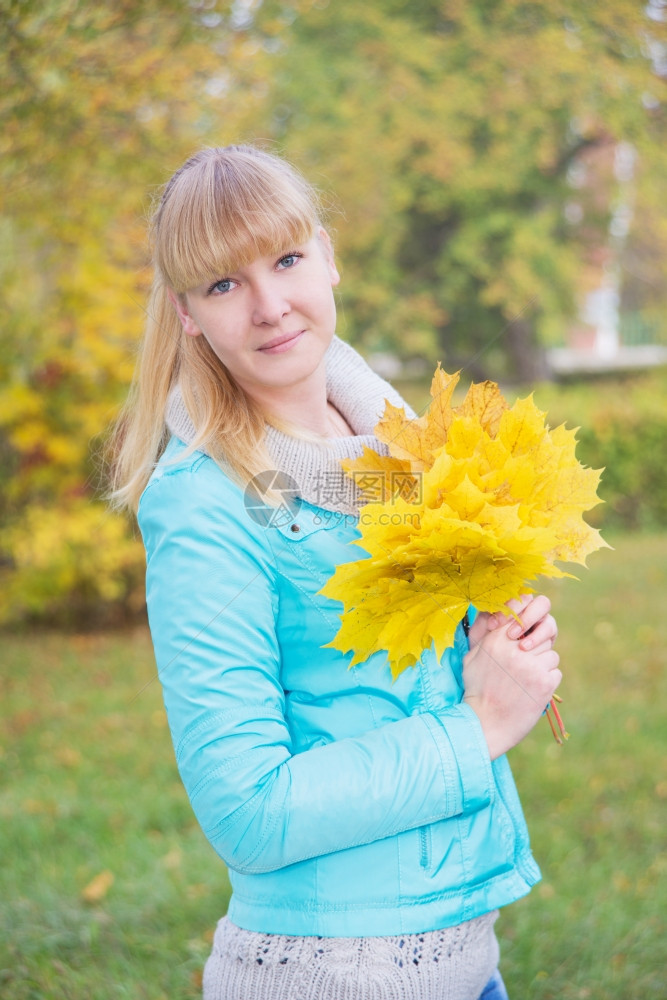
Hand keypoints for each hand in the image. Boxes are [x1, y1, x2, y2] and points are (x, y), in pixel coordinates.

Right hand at [463, 596, 560, 759]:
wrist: (484, 724)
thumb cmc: (476, 690)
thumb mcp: (472, 658)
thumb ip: (485, 636)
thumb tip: (497, 619)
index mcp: (496, 640)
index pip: (521, 618)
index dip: (526, 628)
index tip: (523, 639)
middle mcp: (515, 649)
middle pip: (540, 637)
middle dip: (536, 649)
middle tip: (525, 665)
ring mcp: (531, 666)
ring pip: (551, 654)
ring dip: (543, 666)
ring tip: (527, 680)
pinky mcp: (544, 683)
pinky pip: (556, 672)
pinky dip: (547, 681)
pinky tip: (532, 690)